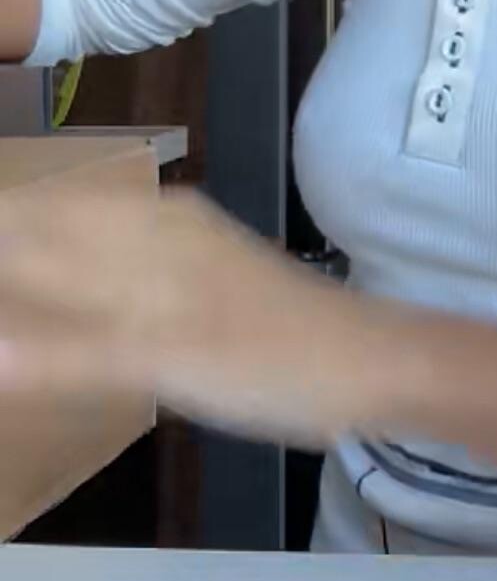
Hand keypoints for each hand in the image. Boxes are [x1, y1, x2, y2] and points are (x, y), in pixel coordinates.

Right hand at [0, 186, 376, 447]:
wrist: (375, 363)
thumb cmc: (275, 363)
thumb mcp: (164, 363)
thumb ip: (66, 353)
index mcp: (141, 233)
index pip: (35, 222)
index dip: (5, 234)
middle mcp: (159, 224)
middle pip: (56, 217)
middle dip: (14, 234)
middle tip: (1, 253)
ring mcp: (187, 244)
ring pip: (90, 227)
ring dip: (41, 242)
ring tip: (16, 256)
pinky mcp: (207, 271)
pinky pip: (121, 250)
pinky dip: (82, 262)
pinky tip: (79, 280)